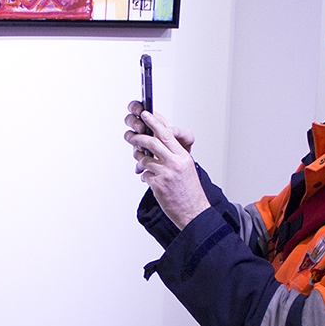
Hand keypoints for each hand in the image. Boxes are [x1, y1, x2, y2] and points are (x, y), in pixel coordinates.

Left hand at [125, 100, 207, 228]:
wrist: (193, 211)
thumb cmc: (190, 191)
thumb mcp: (186, 168)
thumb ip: (173, 156)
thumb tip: (157, 145)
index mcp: (183, 156)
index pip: (166, 134)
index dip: (154, 122)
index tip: (145, 114)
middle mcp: (175, 163)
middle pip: (152, 142)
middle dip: (138, 137)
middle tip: (130, 136)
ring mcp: (166, 173)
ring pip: (144, 159)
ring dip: (139, 160)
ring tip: (140, 163)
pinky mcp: (158, 184)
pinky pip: (144, 174)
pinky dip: (143, 175)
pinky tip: (147, 178)